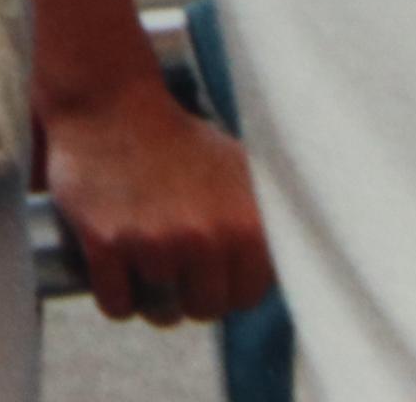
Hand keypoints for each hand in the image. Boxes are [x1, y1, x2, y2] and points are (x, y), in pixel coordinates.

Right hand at [40, 76, 273, 330]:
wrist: (110, 104)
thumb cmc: (178, 141)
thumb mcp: (241, 171)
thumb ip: (273, 219)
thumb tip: (309, 264)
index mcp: (248, 226)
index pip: (245, 297)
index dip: (225, 287)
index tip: (207, 266)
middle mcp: (207, 239)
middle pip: (203, 309)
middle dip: (187, 294)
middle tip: (170, 262)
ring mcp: (154, 243)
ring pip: (160, 312)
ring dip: (150, 299)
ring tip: (143, 265)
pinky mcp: (107, 243)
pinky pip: (117, 305)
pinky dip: (115, 298)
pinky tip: (115, 274)